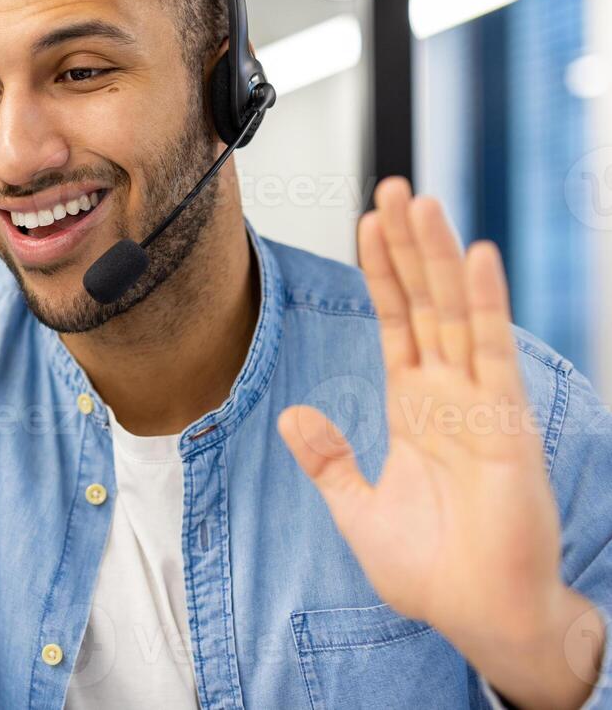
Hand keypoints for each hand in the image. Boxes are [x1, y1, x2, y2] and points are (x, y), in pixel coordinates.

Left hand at [277, 177, 601, 709]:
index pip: (395, 320)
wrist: (478, 615)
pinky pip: (492, 353)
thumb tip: (294, 416)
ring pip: (456, 312)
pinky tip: (476, 258)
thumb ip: (328, 459)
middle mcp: (449, 393)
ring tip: (425, 202)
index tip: (368, 221)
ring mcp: (480, 403)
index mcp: (415, 405)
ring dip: (440, 256)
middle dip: (409, 245)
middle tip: (395, 185)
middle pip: (425, 301)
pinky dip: (485, 304)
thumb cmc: (431, 567)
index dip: (381, 271)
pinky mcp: (507, 423)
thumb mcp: (358, 506)